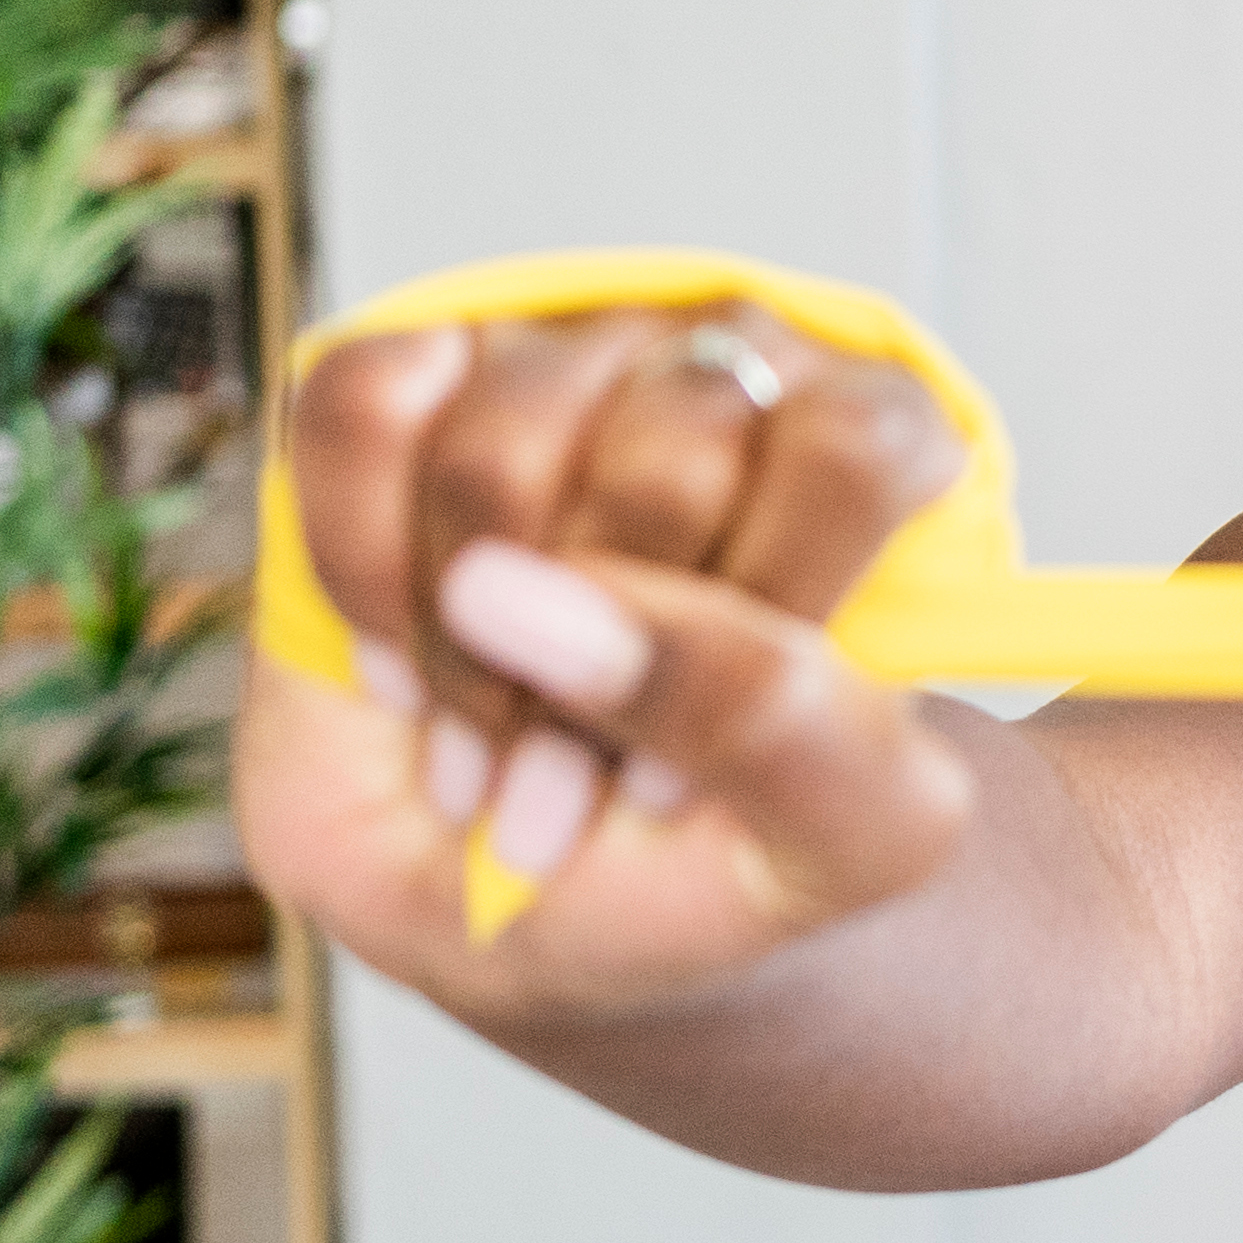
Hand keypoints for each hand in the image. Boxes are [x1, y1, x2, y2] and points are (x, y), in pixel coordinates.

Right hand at [233, 305, 976, 1013]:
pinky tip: (401, 662)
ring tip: (490, 745)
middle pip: (669, 454)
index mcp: (884, 450)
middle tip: (576, 775)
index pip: (853, 452)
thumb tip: (546, 600)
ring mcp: (568, 349)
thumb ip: (765, 723)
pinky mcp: (417, 364)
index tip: (694, 763)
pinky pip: (359, 403)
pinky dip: (358, 570)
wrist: (547, 893)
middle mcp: (735, 368)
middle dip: (599, 663)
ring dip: (465, 647)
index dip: (760, 616)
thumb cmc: (720, 852)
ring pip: (497, 443)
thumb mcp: (831, 840)